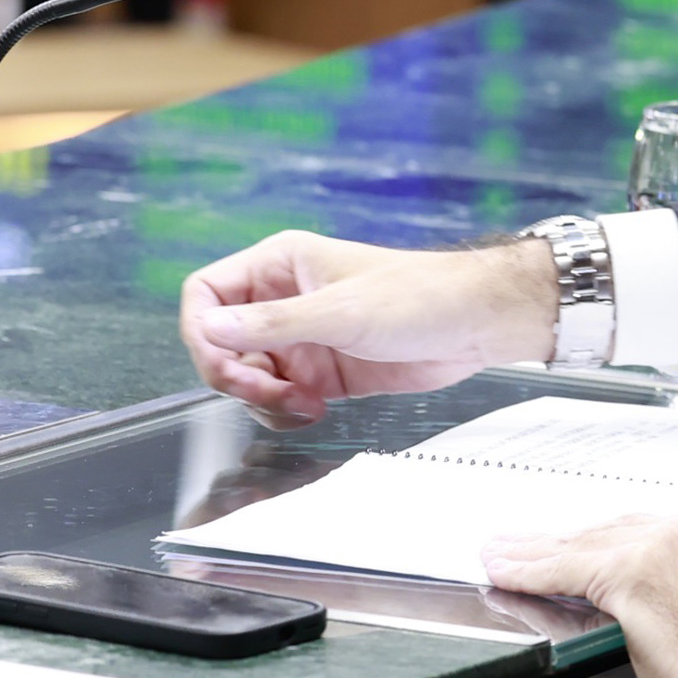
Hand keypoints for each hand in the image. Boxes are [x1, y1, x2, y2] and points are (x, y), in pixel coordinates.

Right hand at [179, 230, 553, 426]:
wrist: (475, 325)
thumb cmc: (420, 296)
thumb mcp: (341, 310)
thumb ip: (273, 323)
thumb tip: (211, 328)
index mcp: (281, 266)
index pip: (206, 293)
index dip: (202, 331)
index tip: (221, 361)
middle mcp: (283, 300)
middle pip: (220, 343)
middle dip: (235, 374)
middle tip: (267, 391)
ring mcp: (301, 338)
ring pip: (246, 376)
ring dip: (262, 399)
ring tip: (302, 403)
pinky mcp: (320, 373)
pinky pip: (278, 398)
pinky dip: (284, 411)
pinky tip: (315, 410)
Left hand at [485, 515, 677, 677]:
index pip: (632, 532)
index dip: (592, 543)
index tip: (563, 547)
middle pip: (598, 534)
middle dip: (553, 543)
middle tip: (515, 546)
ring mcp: (654, 548)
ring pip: (575, 549)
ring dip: (528, 555)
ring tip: (497, 557)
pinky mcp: (626, 575)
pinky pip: (563, 572)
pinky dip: (527, 573)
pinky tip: (503, 573)